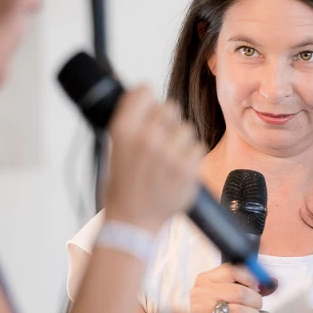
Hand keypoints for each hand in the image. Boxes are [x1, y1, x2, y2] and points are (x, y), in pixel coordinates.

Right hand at [104, 85, 203, 233]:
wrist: (133, 221)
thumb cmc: (124, 186)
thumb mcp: (115, 147)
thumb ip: (132, 121)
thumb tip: (147, 94)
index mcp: (123, 130)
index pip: (144, 91)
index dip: (148, 101)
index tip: (148, 111)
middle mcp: (146, 137)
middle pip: (170, 107)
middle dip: (167, 122)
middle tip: (160, 142)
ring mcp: (168, 153)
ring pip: (187, 128)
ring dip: (181, 141)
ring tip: (168, 160)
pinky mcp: (187, 168)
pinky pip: (198, 147)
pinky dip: (191, 158)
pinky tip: (177, 170)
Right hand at [189, 263, 263, 312]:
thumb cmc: (220, 307)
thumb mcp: (229, 289)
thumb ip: (250, 283)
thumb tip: (273, 282)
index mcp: (205, 279)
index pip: (233, 271)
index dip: (251, 279)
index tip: (257, 287)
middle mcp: (200, 293)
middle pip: (239, 292)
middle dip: (255, 301)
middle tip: (256, 307)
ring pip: (239, 311)